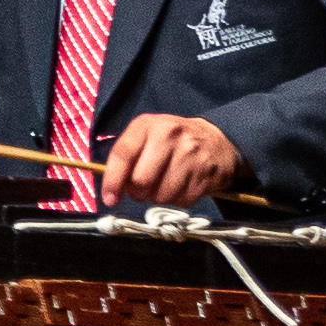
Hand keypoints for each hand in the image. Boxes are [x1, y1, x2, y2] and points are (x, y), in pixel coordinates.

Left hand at [95, 112, 245, 205]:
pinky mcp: (206, 171)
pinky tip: (181, 186)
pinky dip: (178, 200)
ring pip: (162, 195)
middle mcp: (170, 135)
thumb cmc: (172, 141)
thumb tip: (112, 190)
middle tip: (143, 188)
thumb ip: (126, 158)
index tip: (110, 198)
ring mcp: (191, 153)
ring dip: (158, 198)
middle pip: (141, 181)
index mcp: (148, 125)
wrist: (215, 140)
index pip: (123, 154)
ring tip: (164, 185)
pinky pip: (182, 200)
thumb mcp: (146, 137)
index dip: (113, 180)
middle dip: (138, 192)